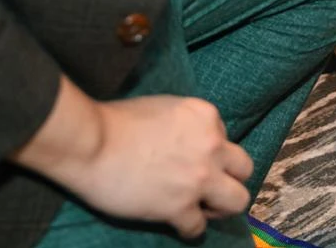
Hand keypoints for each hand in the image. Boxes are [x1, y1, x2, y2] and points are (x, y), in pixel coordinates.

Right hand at [14, 85, 252, 239]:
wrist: (90, 143)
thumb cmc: (116, 121)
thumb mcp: (164, 107)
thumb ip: (186, 124)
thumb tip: (187, 141)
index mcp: (207, 117)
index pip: (226, 139)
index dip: (210, 152)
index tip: (192, 159)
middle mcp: (211, 146)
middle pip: (244, 169)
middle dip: (230, 180)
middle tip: (210, 188)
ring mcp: (199, 178)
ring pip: (237, 201)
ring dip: (221, 208)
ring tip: (203, 209)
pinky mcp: (179, 207)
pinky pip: (198, 227)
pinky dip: (189, 229)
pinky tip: (177, 225)